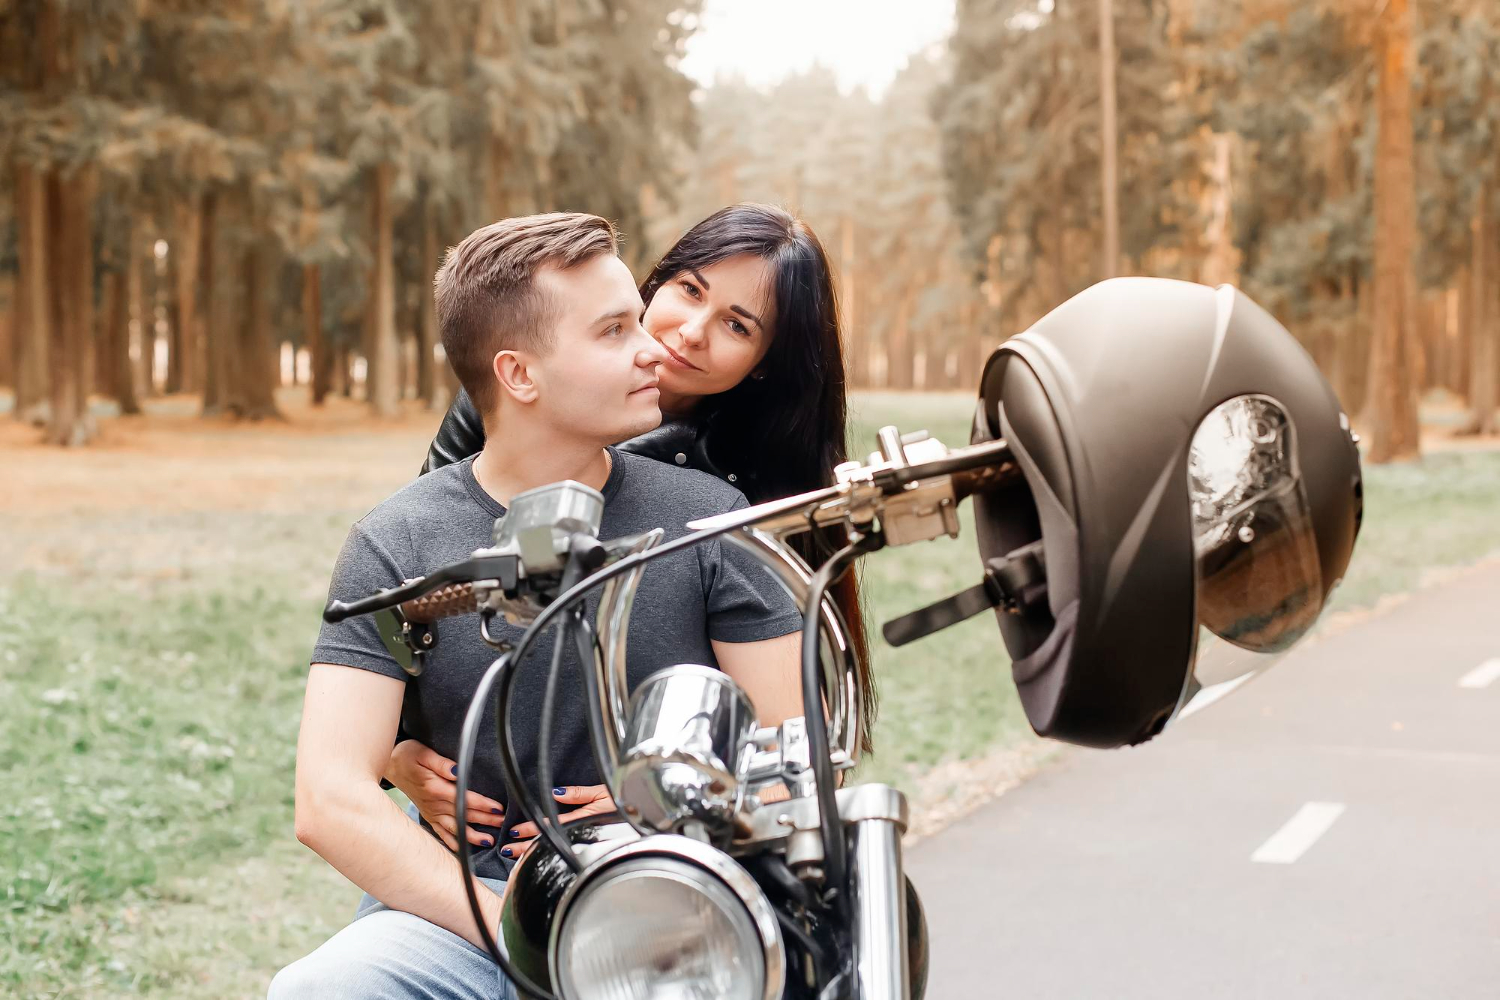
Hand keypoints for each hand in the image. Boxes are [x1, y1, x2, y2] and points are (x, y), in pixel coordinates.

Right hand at [384, 739, 505, 851]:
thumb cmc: (408, 756)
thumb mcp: (424, 754)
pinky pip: (441, 833)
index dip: (482, 804)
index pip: (464, 798)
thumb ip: (442, 764)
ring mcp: (431, 812)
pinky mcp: (428, 817)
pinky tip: (463, 850)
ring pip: (455, 828)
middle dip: (485, 820)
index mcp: (435, 788)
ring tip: (489, 841)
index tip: (498, 808)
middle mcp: (434, 804)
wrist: (391, 766)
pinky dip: (452, 842)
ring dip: (472, 835)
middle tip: (503, 824)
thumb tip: (458, 770)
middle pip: (464, 814)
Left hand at [502, 785, 615, 862]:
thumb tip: (556, 792)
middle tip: (507, 850)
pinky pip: (564, 852)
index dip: (531, 829)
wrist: (643, 821)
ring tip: (515, 855)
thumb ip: (579, 793)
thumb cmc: (625, 806)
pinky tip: (537, 858)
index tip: (514, 831)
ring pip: (553, 849)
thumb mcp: (602, 792)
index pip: (549, 825)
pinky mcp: (588, 846)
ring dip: (532, 852)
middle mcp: (579, 832)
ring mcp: (583, 841)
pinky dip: (547, 855)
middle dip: (525, 847)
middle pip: (547, 841)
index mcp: (581, 818)